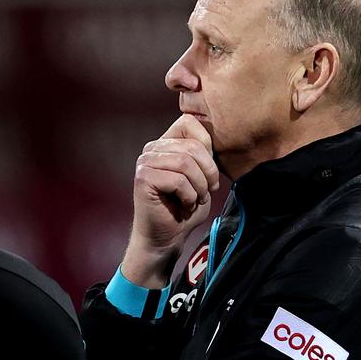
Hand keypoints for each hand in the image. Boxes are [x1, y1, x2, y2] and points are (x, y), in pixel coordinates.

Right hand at [120, 114, 219, 287]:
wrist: (166, 237)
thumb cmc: (185, 207)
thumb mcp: (202, 176)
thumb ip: (205, 154)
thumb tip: (217, 136)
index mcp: (165, 142)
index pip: (189, 122)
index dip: (207, 146)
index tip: (209, 173)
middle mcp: (152, 148)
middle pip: (192, 145)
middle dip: (208, 172)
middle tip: (207, 192)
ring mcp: (145, 162)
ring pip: (186, 163)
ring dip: (199, 187)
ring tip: (196, 199)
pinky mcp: (143, 178)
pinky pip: (178, 180)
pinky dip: (189, 196)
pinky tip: (184, 205)